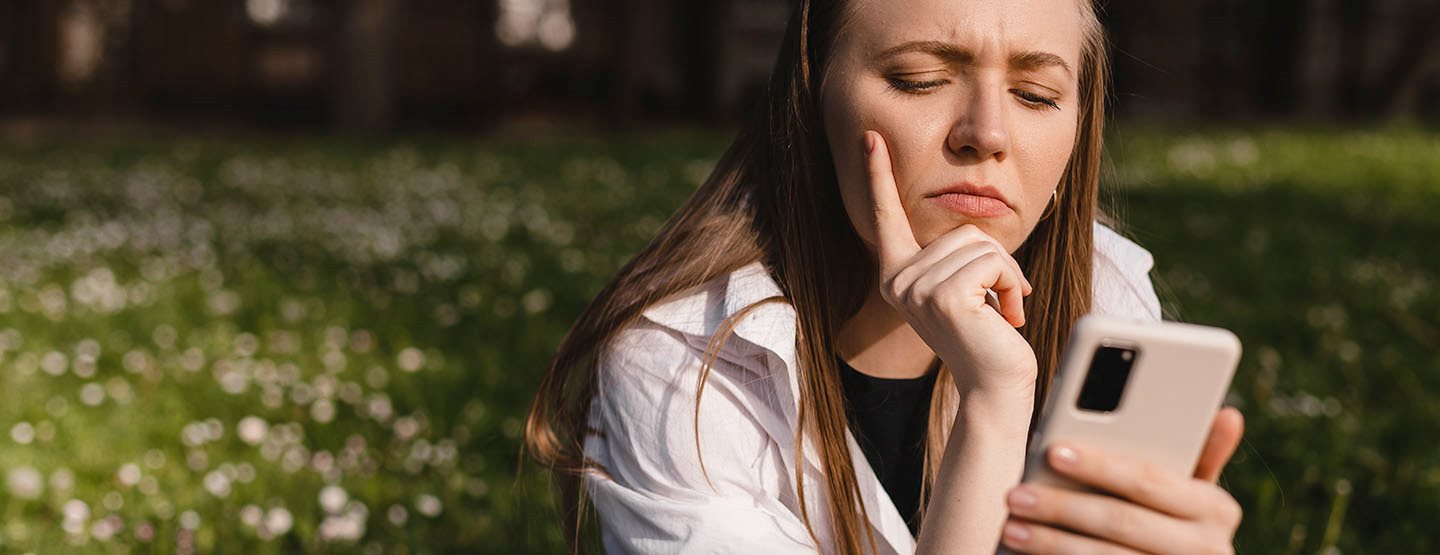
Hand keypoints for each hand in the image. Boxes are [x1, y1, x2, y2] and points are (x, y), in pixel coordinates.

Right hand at [862, 130, 1036, 399]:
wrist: (995, 386)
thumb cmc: (987, 338)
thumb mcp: (965, 288)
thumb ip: (957, 257)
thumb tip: (971, 233)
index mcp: (897, 275)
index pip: (886, 217)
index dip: (878, 175)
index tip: (870, 137)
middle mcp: (897, 281)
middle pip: (962, 230)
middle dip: (996, 261)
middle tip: (999, 302)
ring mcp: (916, 289)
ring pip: (981, 245)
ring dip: (1006, 275)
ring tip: (1000, 312)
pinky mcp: (943, 295)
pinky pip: (992, 262)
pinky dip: (1010, 285)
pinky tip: (1005, 318)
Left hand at [1000, 407, 1246, 553]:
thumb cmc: (1178, 524)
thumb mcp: (1195, 494)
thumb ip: (1201, 454)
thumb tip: (1227, 411)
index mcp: (1215, 508)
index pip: (1149, 479)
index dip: (1100, 465)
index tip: (1053, 451)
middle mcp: (1207, 547)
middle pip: (1121, 521)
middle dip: (1062, 507)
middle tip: (1016, 495)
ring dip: (1051, 543)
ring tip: (1011, 528)